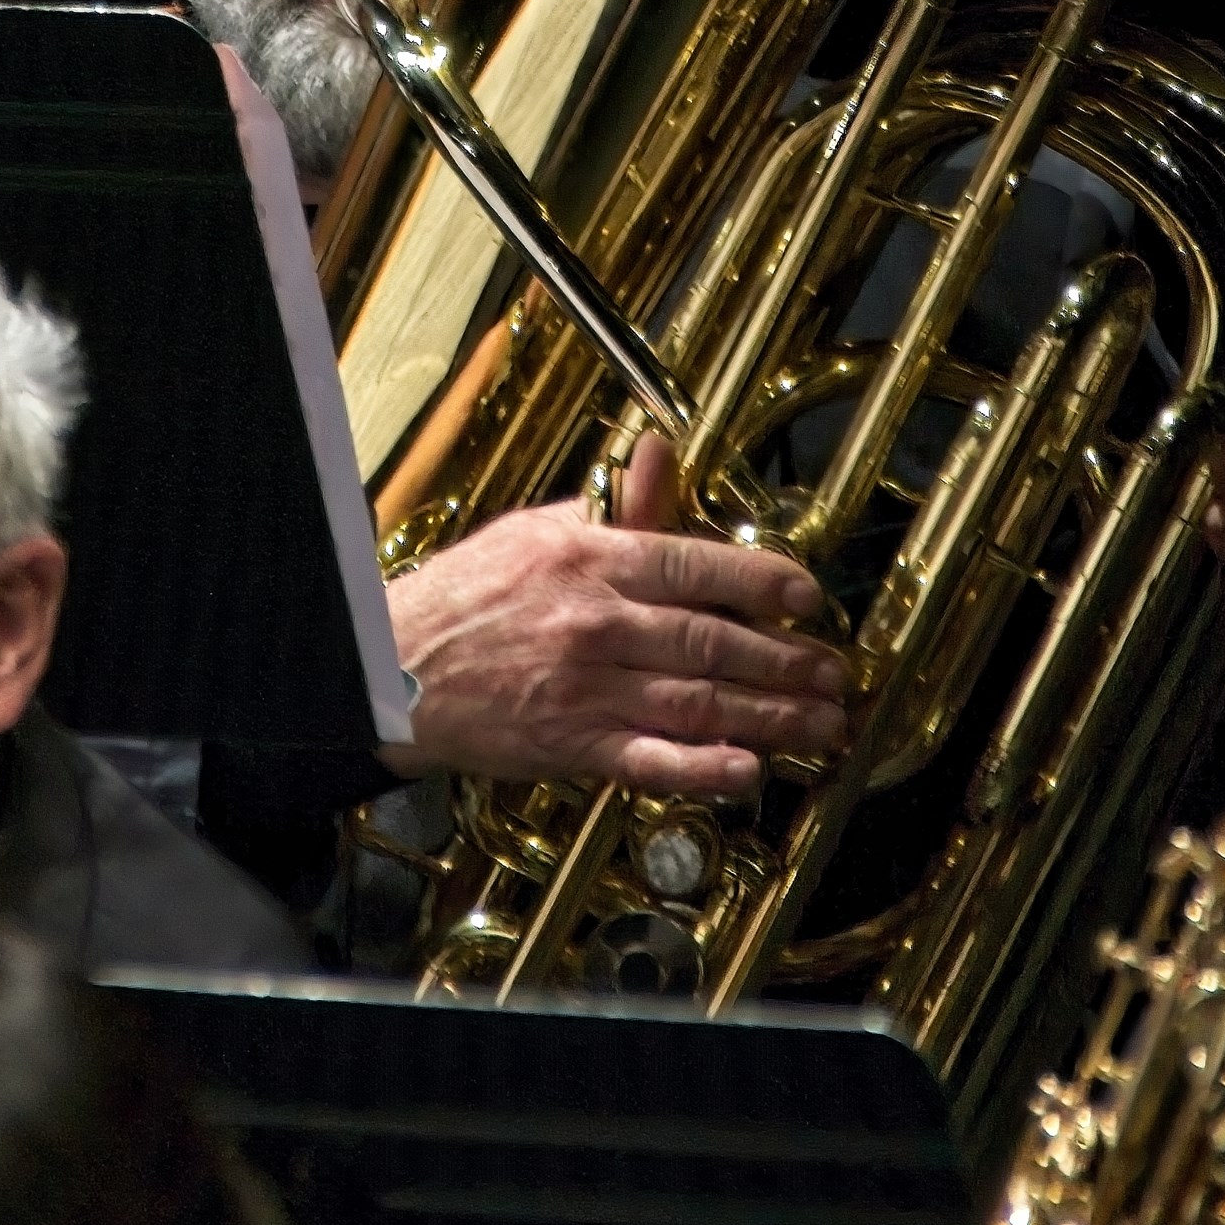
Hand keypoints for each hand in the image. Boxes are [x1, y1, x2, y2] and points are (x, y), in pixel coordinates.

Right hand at [380, 436, 849, 796]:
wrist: (391, 665)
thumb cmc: (466, 595)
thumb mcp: (536, 531)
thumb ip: (612, 505)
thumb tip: (660, 453)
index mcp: (590, 559)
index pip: (694, 565)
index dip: (762, 583)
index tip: (808, 598)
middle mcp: (595, 622)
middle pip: (711, 640)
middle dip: (786, 661)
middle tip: (834, 674)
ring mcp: (585, 687)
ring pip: (697, 701)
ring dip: (770, 717)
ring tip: (820, 724)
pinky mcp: (570, 744)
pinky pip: (649, 760)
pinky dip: (703, 770)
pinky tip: (748, 771)